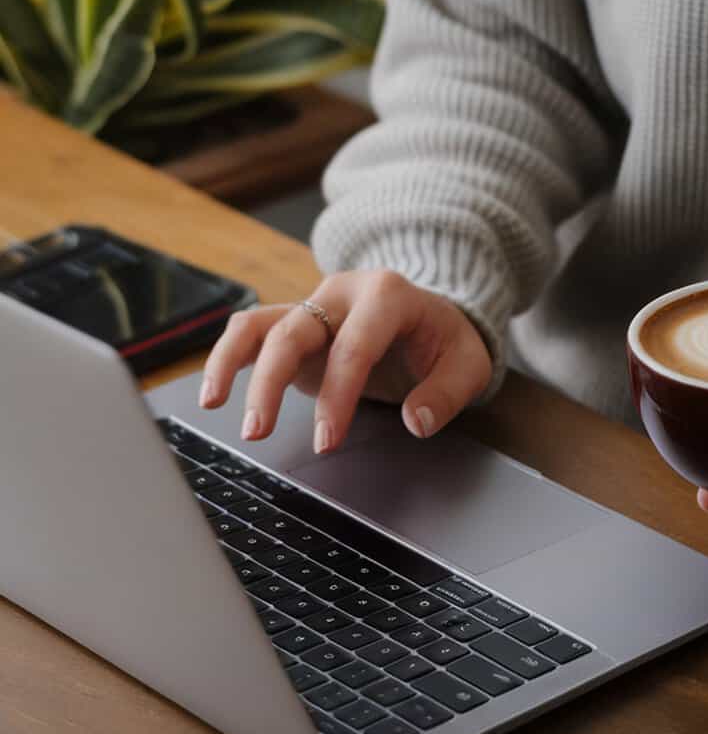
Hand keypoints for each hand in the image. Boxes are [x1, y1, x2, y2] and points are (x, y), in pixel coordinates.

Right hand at [199, 270, 491, 453]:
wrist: (433, 315)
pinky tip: (213, 392)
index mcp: (387, 295)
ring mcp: (313, 305)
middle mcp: (342, 293)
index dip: (338, 394)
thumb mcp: (468, 364)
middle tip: (260, 432)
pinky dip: (227, 357)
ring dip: (232, 362)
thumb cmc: (446, 340)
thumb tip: (418, 421)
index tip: (328, 440)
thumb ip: (446, 393)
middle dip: (272, 383)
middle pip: (294, 330)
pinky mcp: (295, 324)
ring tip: (213, 404)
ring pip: (260, 323)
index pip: (354, 345)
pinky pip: (251, 331)